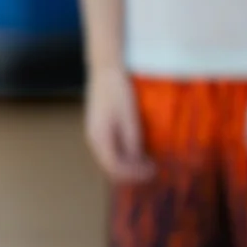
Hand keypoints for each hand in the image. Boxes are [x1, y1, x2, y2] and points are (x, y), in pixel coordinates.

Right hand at [83, 66, 153, 183]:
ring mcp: (94, 134)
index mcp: (100, 138)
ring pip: (110, 159)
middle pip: (110, 167)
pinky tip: (137, 151)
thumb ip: (132, 142)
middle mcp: (94, 140)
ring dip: (128, 165)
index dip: (133, 174)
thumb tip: (137, 162)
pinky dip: (124, 155)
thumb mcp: (130, 118)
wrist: (105, 72)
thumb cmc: (118, 92)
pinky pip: (110, 150)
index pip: (114, 167)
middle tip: (152, 170)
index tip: (152, 172)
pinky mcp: (99, 129)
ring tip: (147, 162)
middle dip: (131, 172)